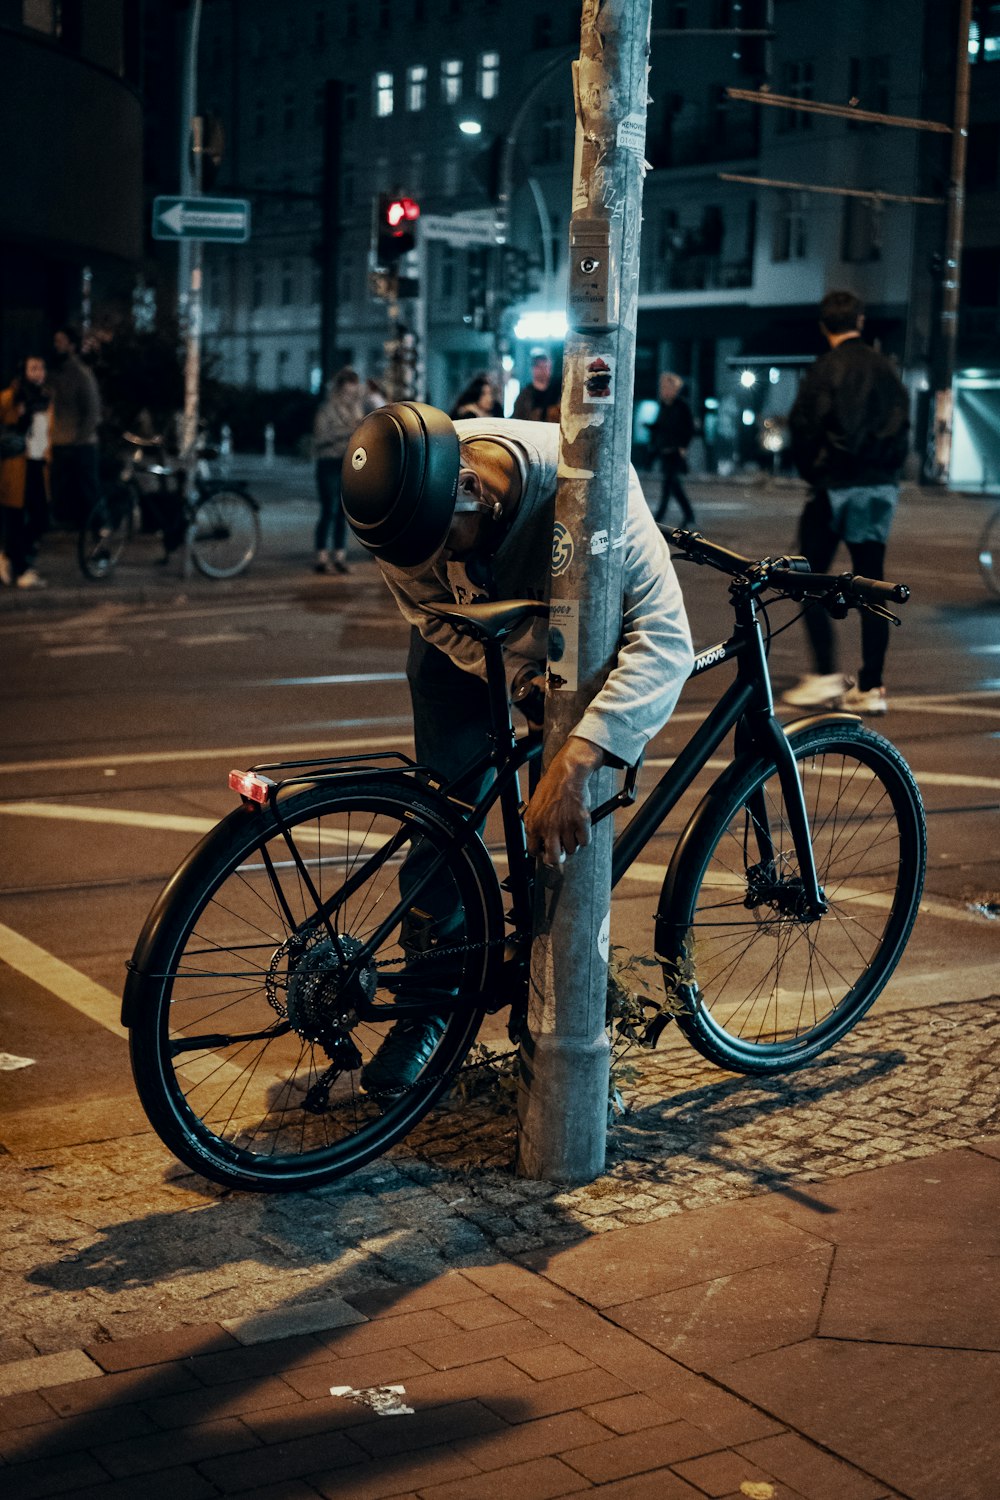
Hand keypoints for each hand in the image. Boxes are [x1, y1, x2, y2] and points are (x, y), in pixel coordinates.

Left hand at [524, 736, 605, 866]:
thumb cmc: (550, 788)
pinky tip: (580, 829)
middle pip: (553, 858)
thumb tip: (537, 842)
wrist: (566, 775)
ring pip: (571, 850)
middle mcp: (548, 828)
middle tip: (560, 852)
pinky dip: (584, 838)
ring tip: (571, 831)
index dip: (540, 852)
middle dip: (557, 858)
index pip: (533, 851)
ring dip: (572, 844)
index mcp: (533, 825)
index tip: (545, 849)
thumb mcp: (533, 806)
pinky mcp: (581, 822)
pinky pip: (584, 842)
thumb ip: (533, 824)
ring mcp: (565, 826)